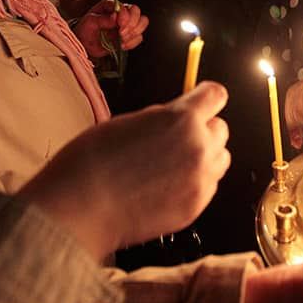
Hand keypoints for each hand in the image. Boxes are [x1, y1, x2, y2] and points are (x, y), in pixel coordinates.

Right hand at [18, 82, 230, 258]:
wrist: (81, 207)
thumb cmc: (93, 162)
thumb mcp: (128, 121)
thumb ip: (161, 117)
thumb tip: (176, 116)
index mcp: (181, 118)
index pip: (216, 95)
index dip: (206, 97)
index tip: (203, 101)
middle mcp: (198, 147)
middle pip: (221, 129)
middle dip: (203, 130)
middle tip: (177, 139)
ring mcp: (200, 179)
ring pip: (220, 158)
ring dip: (204, 156)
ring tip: (173, 164)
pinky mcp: (196, 206)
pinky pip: (208, 186)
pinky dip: (194, 183)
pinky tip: (167, 186)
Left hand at [73, 0, 148, 57]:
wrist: (85, 44)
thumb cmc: (85, 29)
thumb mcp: (89, 22)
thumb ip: (102, 19)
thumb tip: (115, 17)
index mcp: (111, 5)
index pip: (125, 6)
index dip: (125, 15)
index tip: (120, 24)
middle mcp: (121, 12)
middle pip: (137, 11)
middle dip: (132, 23)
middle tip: (121, 33)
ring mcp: (127, 24)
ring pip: (143, 22)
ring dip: (134, 33)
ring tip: (121, 39)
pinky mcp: (130, 35)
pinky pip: (139, 37)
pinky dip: (132, 42)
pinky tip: (122, 45)